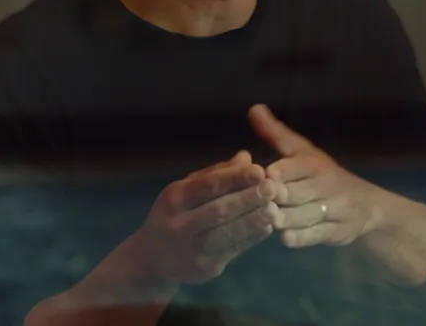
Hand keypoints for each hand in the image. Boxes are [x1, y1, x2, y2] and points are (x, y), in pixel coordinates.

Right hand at [129, 150, 282, 285]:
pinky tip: (266, 227)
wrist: (152, 260)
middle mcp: (179, 224)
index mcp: (174, 198)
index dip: (235, 178)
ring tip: (274, 208)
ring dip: (253, 220)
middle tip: (273, 188)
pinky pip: (232, 251)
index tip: (259, 170)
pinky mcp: (204, 268)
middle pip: (218, 210)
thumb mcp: (187, 190)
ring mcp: (190, 249)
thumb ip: (216, 174)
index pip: (207, 186)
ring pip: (226, 233)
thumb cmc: (177, 215)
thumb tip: (246, 157)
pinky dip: (251, 238)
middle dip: (248, 198)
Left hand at [248, 104, 384, 248]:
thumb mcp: (303, 152)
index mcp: (316, 164)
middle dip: (278, 197)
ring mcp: (335, 210)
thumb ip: (276, 134)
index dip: (280, 172)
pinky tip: (285, 237)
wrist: (367, 207)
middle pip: (299, 192)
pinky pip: (317, 235)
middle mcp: (328, 185)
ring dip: (286, 218)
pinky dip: (301, 237)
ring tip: (267, 219)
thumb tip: (253, 108)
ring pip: (307, 215)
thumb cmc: (324, 176)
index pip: (297, 166)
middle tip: (258, 200)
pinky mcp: (337, 232)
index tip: (264, 175)